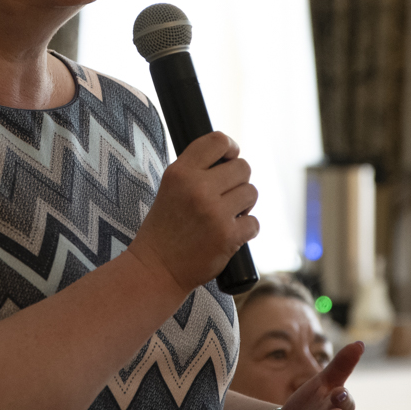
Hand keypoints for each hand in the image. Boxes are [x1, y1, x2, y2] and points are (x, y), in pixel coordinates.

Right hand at [127, 131, 257, 293]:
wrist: (156, 268)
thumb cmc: (165, 227)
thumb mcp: (170, 187)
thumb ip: (196, 170)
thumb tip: (232, 157)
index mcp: (180, 172)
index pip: (218, 141)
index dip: (231, 148)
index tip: (230, 158)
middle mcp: (197, 188)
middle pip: (243, 167)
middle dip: (238, 181)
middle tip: (226, 196)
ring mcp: (214, 212)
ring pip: (251, 193)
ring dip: (244, 205)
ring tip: (226, 215)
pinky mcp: (227, 236)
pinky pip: (254, 222)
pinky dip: (246, 229)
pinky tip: (230, 234)